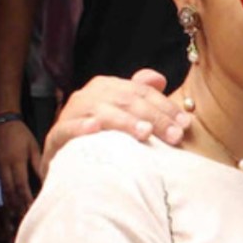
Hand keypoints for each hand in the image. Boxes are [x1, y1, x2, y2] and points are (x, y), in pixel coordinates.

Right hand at [0, 119, 40, 221]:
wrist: (1, 121)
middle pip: (9, 192)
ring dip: (8, 207)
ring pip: (3, 192)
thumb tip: (47, 177)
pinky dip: (4, 199)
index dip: (26, 199)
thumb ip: (38, 162)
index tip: (32, 210)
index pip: (20, 185)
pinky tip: (8, 208)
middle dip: (16, 208)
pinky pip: (0, 187)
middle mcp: (4, 168)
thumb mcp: (32, 146)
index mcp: (15, 161)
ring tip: (13, 221)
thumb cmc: (20, 133)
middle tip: (22, 220)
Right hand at [39, 69, 189, 177]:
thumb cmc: (104, 136)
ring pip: (102, 113)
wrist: (68, 162)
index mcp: (107, 86)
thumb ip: (141, 94)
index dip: (166, 107)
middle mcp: (88, 95)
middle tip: (175, 136)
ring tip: (145, 132)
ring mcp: (71, 114)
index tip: (186, 124)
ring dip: (125, 122)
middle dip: (155, 118)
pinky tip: (94, 128)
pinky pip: (67, 129)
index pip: (142, 92)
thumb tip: (159, 79)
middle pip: (127, 101)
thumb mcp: (124, 113)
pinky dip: (80, 127)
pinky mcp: (55, 137)